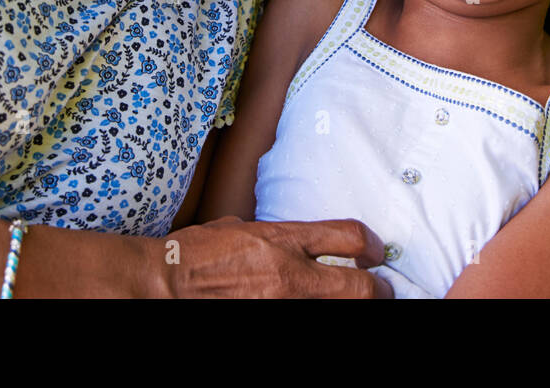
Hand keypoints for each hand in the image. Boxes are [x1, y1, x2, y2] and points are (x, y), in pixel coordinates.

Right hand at [158, 216, 394, 297]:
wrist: (166, 284)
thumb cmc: (196, 254)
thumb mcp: (242, 228)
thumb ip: (276, 237)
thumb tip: (299, 245)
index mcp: (282, 240)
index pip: (348, 237)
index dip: (371, 246)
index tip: (374, 254)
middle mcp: (289, 275)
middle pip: (359, 288)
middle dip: (378, 291)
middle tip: (383, 290)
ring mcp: (282, 305)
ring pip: (336, 309)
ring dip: (344, 305)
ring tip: (347, 301)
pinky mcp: (271, 321)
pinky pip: (308, 318)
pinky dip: (314, 312)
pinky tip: (312, 307)